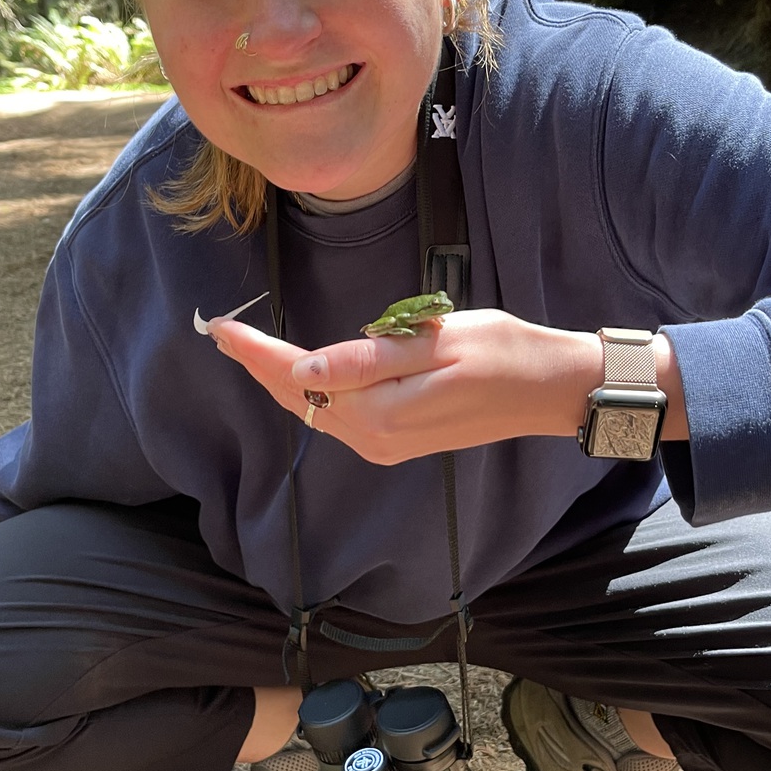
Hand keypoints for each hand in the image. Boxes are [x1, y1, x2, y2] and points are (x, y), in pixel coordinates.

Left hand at [210, 308, 603, 463]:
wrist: (550, 390)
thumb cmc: (503, 352)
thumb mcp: (435, 342)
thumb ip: (368, 358)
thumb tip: (305, 370)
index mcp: (379, 412)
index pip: (299, 377)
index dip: (256, 351)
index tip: (220, 326)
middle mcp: (374, 437)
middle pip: (298, 398)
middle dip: (257, 365)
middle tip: (220, 331)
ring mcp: (385, 444)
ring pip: (314, 409)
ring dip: (279, 379)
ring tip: (246, 347)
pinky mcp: (397, 440)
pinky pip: (337, 415)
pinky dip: (310, 392)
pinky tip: (299, 373)